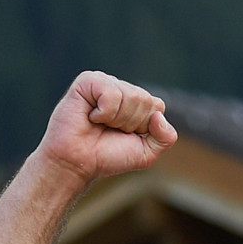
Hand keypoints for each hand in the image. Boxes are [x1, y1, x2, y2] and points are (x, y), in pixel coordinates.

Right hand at [37, 72, 176, 184]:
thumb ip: (165, 138)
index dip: (144, 127)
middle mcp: (121, 89)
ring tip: (99, 124)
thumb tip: (159, 116)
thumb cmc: (107, 156)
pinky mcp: (88, 81)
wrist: (77, 162)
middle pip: (145, 100)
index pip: (157, 107)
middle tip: (109, 130)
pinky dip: (104, 112)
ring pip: (131, 97)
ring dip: (116, 120)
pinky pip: (112, 94)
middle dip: (130, 124)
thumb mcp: (145, 153)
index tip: (125, 136)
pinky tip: (90, 116)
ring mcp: (105, 82)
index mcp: (136, 102)